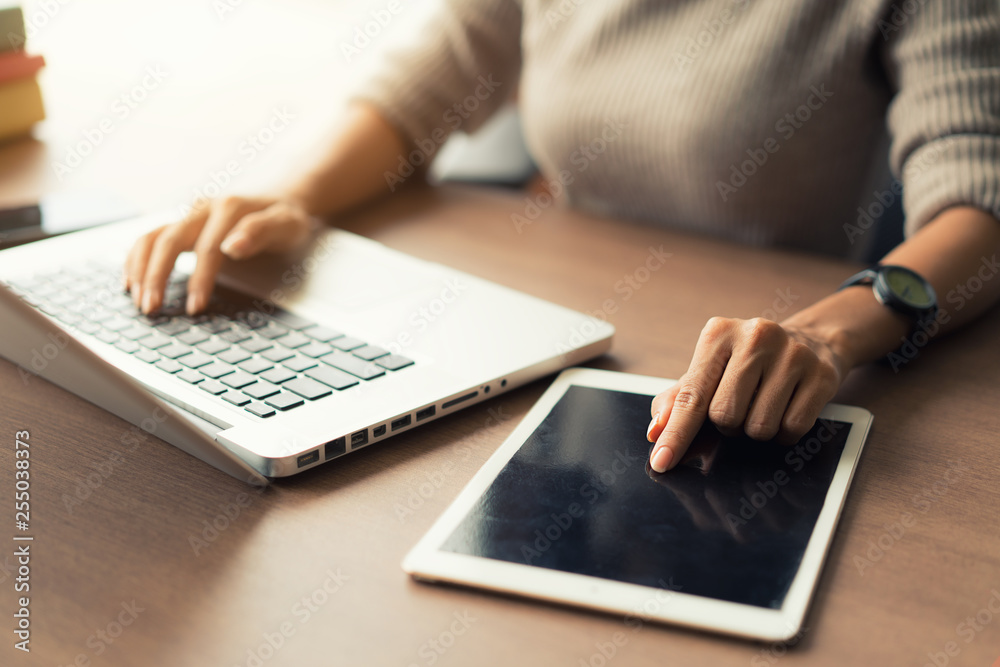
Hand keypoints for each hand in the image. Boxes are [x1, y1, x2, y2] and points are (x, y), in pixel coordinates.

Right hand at [123, 196, 313, 314]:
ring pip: (152, 238)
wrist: (283, 202)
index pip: (208, 248)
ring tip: (138, 300)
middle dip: (156, 276)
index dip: (199, 279)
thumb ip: (261, 232)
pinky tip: (130, 282)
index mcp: (229, 208)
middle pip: (169, 241)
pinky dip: (136, 259)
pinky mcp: (183, 225)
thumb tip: (231, 246)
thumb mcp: (288, 224)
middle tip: (151, 308)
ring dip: (140, 269)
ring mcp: (190, 216)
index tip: (194, 308)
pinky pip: (150, 239)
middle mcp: (203, 209)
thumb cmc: (288, 219)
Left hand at [645, 317, 848, 471]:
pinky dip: (784, 433)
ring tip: (763, 404)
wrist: (810, 340)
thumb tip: (656, 431)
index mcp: (718, 333)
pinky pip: (792, 430)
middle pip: (725, 416)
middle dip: (727, 425)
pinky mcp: (821, 374)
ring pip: (759, 428)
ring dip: (755, 430)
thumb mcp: (710, 370)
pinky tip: (786, 408)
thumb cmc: (747, 362)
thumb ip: (678, 400)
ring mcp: (792, 354)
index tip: (661, 462)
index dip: (676, 434)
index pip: (691, 396)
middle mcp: (755, 337)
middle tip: (740, 405)